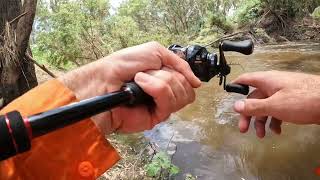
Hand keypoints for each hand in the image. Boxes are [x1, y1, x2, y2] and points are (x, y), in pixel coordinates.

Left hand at [59, 42, 200, 133]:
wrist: (106, 80)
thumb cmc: (123, 65)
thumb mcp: (155, 51)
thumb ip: (179, 62)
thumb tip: (197, 83)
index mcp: (167, 79)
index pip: (189, 82)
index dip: (184, 74)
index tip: (171, 69)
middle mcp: (166, 94)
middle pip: (188, 90)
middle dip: (170, 76)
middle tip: (150, 73)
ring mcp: (162, 106)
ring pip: (181, 96)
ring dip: (161, 81)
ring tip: (142, 80)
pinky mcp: (156, 117)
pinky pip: (169, 103)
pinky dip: (156, 88)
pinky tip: (142, 86)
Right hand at [232, 70, 319, 137]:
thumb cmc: (302, 100)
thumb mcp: (273, 106)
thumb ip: (253, 106)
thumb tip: (236, 105)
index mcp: (267, 80)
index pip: (246, 79)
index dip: (236, 85)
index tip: (229, 93)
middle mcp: (273, 85)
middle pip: (254, 98)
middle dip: (248, 115)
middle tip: (243, 129)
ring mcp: (283, 93)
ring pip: (266, 106)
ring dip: (262, 121)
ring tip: (262, 135)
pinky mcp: (292, 102)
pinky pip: (278, 110)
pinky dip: (275, 120)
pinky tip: (277, 130)